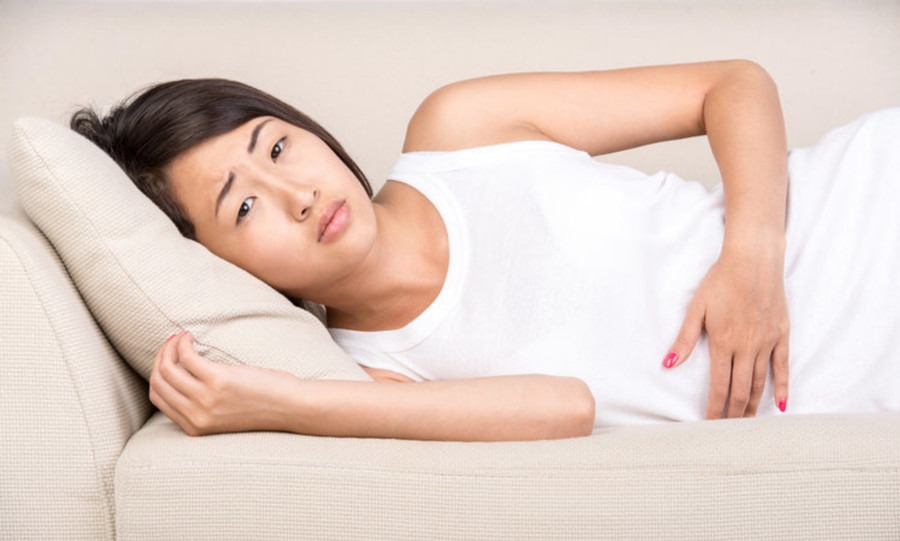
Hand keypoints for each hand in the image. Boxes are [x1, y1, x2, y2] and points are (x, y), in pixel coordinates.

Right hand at [149, 331, 299, 435]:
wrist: (291, 407)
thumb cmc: (264, 404)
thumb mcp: (225, 413)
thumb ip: (203, 403)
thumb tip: (184, 375)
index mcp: (194, 426)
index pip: (158, 398)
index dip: (158, 374)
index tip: (167, 358)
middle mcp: (196, 416)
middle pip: (159, 382)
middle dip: (160, 357)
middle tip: (170, 343)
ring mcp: (205, 400)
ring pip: (167, 368)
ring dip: (169, 347)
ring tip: (180, 337)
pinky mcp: (218, 381)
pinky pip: (187, 356)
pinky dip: (183, 342)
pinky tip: (190, 336)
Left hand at [664, 247, 789, 418]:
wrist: (753, 260)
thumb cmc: (720, 281)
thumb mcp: (696, 308)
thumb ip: (684, 339)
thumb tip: (668, 363)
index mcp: (724, 343)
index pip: (719, 386)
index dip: (714, 409)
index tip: (709, 426)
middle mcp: (747, 347)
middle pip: (740, 390)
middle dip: (733, 414)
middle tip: (727, 434)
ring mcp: (767, 342)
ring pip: (759, 382)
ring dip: (753, 405)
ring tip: (746, 423)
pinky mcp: (781, 335)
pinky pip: (782, 366)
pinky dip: (781, 386)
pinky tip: (781, 404)